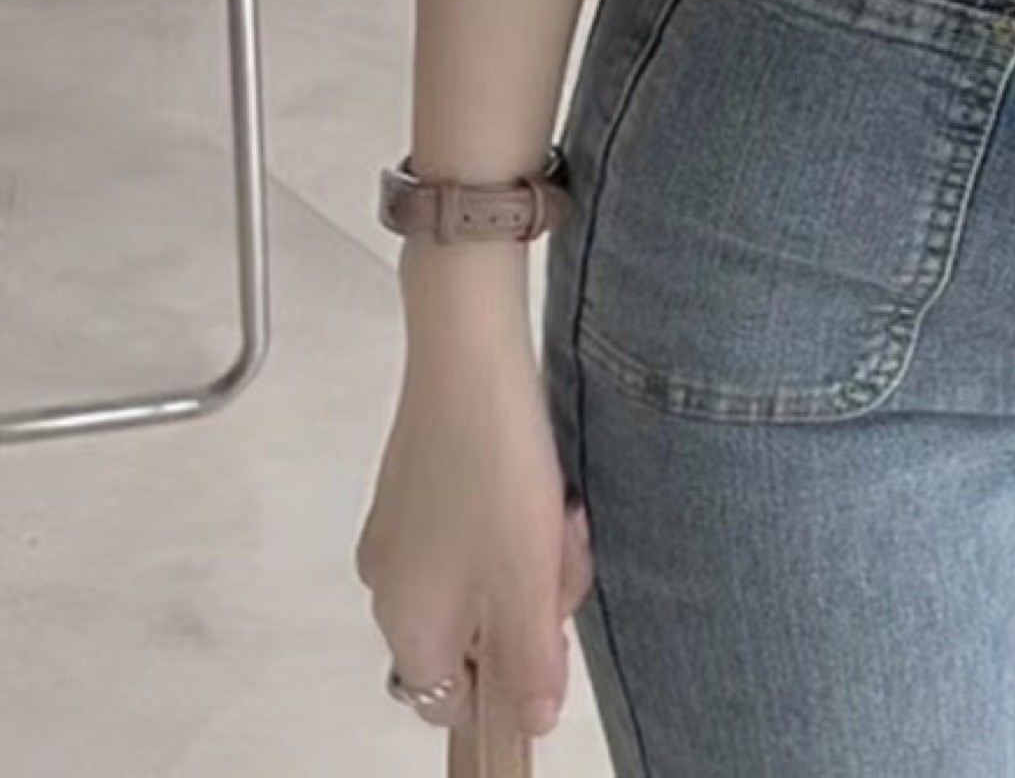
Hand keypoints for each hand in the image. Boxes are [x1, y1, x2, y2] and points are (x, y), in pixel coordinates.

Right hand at [355, 312, 594, 738]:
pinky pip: (472, 523)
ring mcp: (399, 526)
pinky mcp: (419, 479)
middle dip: (532, 596)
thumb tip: (532, 724)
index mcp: (405, 622)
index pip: (443, 698)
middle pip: (472, 629)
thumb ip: (530, 661)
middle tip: (564, 544)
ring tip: (558, 503)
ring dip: (531, 547)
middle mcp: (387, 581)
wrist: (468, 354)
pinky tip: (539, 474)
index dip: (503, 677)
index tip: (549, 628)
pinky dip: (513, 508)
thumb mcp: (528, 579)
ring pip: (481, 571)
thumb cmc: (495, 471)